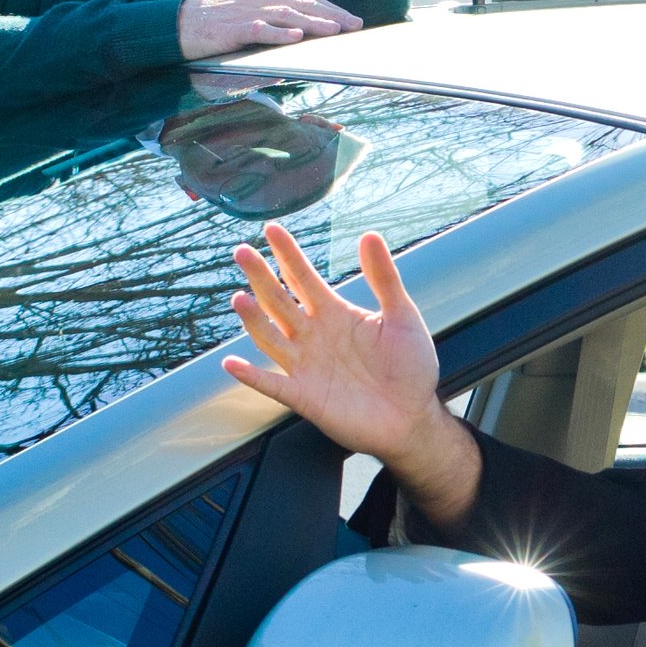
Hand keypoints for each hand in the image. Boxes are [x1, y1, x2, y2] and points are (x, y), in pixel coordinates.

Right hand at [181, 0, 362, 60]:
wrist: (175, 24)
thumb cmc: (214, 24)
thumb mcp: (248, 16)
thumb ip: (273, 20)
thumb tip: (300, 32)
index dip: (330, 7)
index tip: (352, 20)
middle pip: (302, 4)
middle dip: (332, 14)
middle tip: (355, 26)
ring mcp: (246, 12)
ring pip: (286, 15)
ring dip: (314, 22)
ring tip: (335, 31)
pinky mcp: (232, 29)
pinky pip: (259, 30)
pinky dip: (279, 33)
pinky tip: (296, 37)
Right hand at [219, 224, 480, 522]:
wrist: (413, 417)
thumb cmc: (410, 368)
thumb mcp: (402, 316)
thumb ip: (384, 279)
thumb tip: (369, 235)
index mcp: (334, 313)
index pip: (303, 278)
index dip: (288, 254)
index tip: (272, 229)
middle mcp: (313, 336)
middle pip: (279, 301)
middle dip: (261, 277)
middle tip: (242, 252)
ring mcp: (306, 366)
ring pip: (271, 337)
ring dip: (254, 320)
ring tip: (240, 299)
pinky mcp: (305, 397)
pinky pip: (272, 384)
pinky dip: (252, 376)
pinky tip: (232, 363)